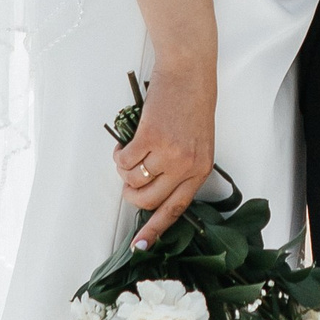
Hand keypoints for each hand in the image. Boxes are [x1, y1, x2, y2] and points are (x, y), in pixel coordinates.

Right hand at [113, 63, 215, 250]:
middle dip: (131, 195)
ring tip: (127, 155)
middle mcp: (186, 167)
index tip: (139, 247)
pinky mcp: (151, 138)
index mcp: (200, 171)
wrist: (189, 73)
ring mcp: (169, 153)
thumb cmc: (192, 104)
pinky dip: (119, 155)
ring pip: (133, 181)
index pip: (175, 210)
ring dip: (124, 171)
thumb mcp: (197, 143)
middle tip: (128, 180)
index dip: (155, 230)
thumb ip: (180, 169)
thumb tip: (150, 189)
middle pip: (148, 200)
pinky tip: (124, 144)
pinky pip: (125, 160)